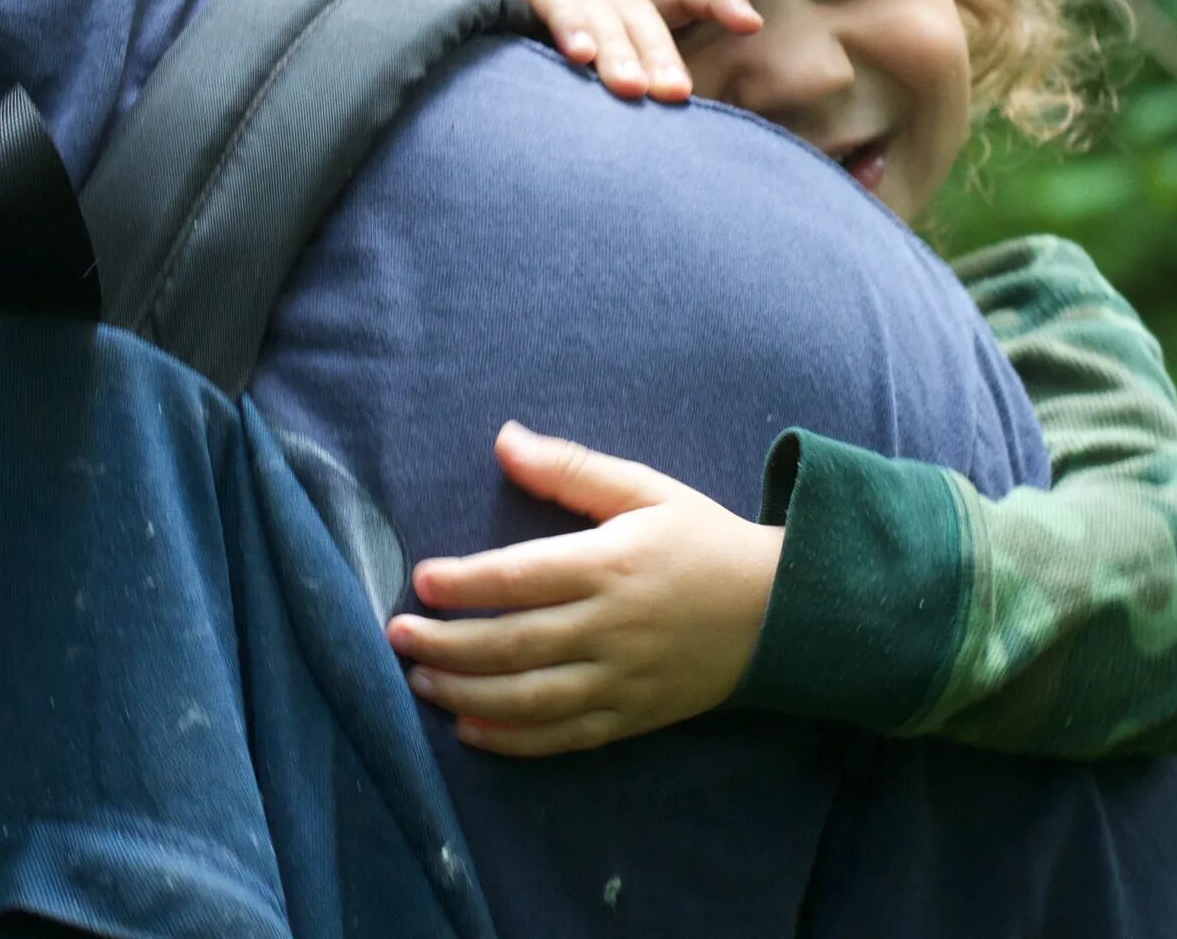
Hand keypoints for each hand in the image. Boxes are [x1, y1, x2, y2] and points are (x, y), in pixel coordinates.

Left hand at [385, 421, 783, 755]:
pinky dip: (511, 739)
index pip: (521, 576)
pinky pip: (562, 737)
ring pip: (529, 698)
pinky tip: (469, 729)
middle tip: (395, 637)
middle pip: (513, 643)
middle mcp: (611, 627)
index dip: (465, 582)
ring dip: (466, 693)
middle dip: (446, 644)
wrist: (781, 612)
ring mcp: (621, 680)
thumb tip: (503, 438)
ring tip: (419, 681)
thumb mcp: (646, 489)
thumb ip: (571, 469)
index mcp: (611, 564)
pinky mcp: (631, 718)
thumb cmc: (704, 541)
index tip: (420, 581)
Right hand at [424, 0, 758, 101]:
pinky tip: (577, 58)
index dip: (714, 0)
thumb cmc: (496, 70)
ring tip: (630, 91)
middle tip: (674, 99)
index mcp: (609, 0)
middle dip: (660, 53)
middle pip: (641, 7)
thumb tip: (667, 154)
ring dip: (617, 46)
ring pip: (598, 2)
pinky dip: (567, 23)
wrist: (410, 34)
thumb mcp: (562, 86)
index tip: (751, 23)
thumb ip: (604, 103)